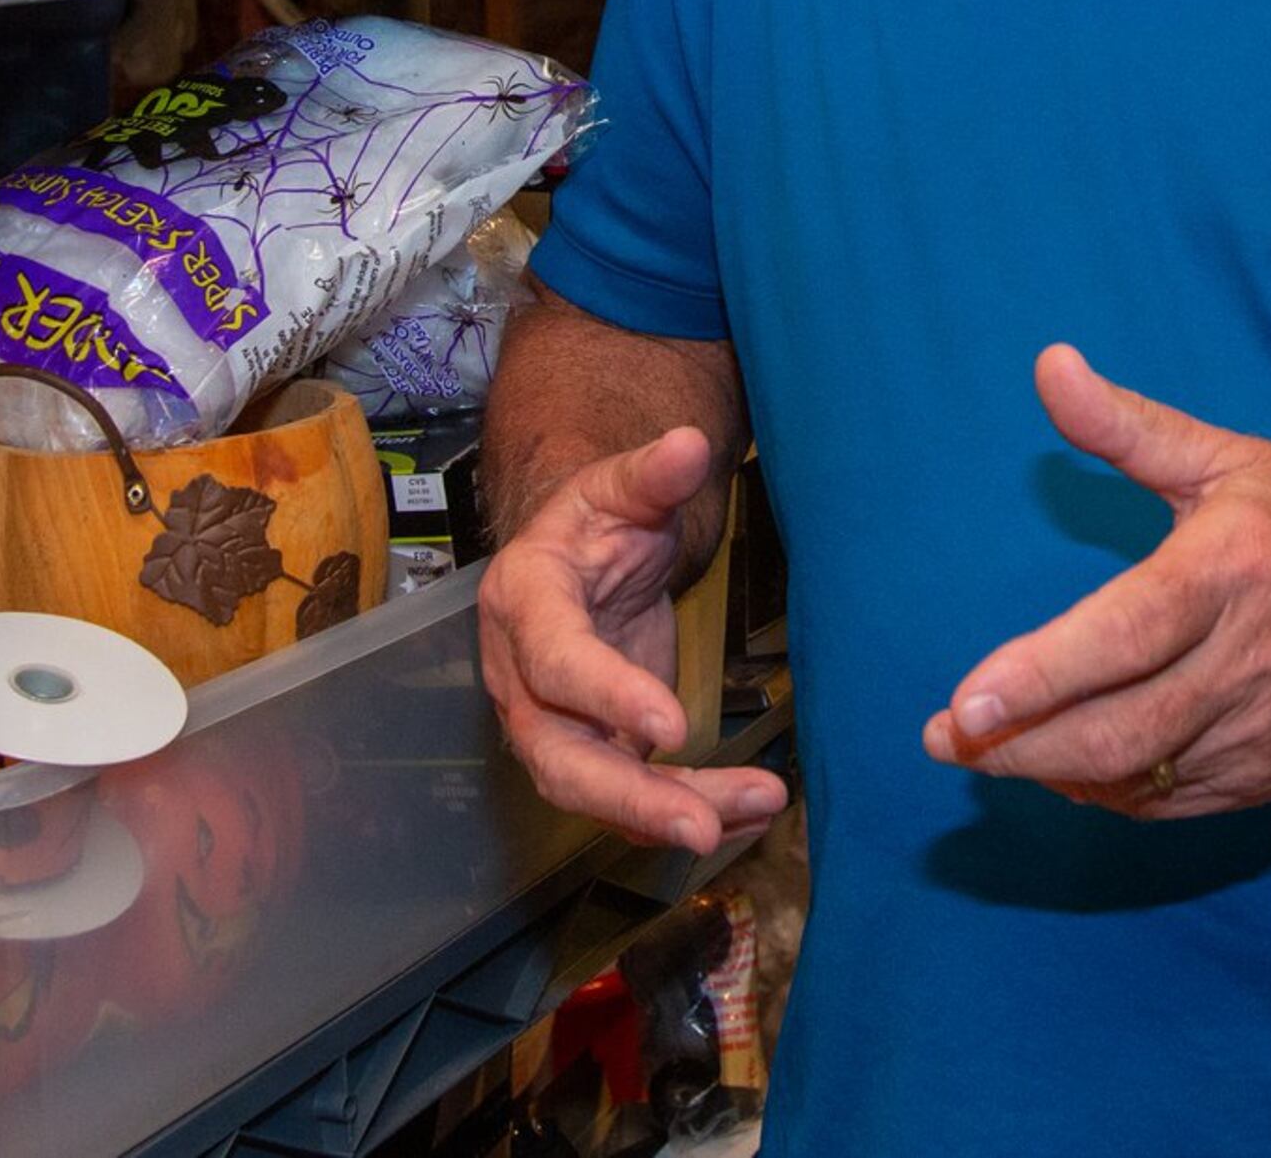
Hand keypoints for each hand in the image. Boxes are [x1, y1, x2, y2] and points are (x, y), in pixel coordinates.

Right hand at [476, 425, 787, 854]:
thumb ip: (652, 474)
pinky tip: (745, 813)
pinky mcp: (592, 751)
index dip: (605, 694)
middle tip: (701, 825)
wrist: (580, 558)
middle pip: (560, 757)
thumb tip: (689, 444)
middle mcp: (522, 679)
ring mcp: (552, 724)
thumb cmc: (596, 520)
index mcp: (523, 601)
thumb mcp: (619, 486)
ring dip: (669, 814)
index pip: (555, 660)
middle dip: (628, 798)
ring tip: (748, 814)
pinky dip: (687, 809)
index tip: (672, 725)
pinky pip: (630, 799)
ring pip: (597, 790)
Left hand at [923, 346, 1270, 817]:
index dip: (1041, 676)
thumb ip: (1128, 425)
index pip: (1123, 636)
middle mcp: (1249, 660)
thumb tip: (1048, 364)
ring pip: (1135, 774)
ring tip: (986, 749)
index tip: (965, 702)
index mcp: (1232, 570)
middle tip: (945, 737)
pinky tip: (1062, 763)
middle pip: (1118, 727)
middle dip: (1019, 744)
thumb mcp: (1230, 459)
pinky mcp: (1266, 778)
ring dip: (1050, 769)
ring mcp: (1260, 731)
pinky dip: (1105, 789)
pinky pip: (1165, 800)